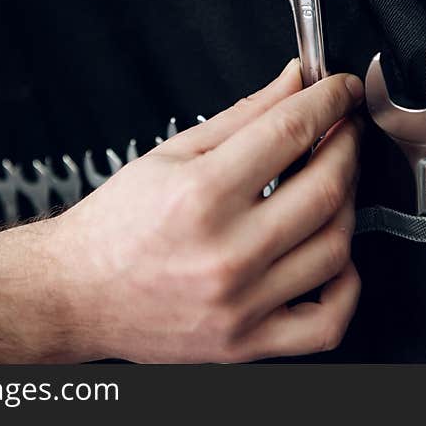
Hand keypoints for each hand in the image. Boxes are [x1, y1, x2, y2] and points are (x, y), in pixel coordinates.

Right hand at [52, 61, 363, 362]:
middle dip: (347, 146)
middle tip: (344, 130)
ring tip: (334, 184)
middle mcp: (225, 252)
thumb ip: (242, 116)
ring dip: (349, 205)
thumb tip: (292, 83)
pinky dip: (347, 288)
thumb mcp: (170, 154)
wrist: (76, 293)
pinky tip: (336, 257)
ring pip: (334, 248)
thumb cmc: (115, 226)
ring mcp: (240, 303)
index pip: (290, 131)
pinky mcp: (246, 343)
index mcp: (200, 195)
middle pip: (325, 187)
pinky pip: (326, 324)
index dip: (329, 101)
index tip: (341, 90)